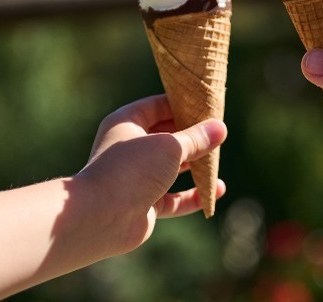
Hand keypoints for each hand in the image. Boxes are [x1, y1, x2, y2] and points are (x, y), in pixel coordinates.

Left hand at [76, 94, 226, 253]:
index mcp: (126, 124)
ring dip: (194, 166)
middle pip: (166, 137)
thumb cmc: (132, 170)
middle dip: (192, 137)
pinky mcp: (144, 204)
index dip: (181, 105)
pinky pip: (174, 198)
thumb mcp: (171, 147)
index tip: (207, 105)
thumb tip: (220, 129)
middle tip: (218, 133)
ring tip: (217, 160)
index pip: (157, 106)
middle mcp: (129, 149)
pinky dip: (193, 195)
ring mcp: (136, 178)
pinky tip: (215, 191)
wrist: (101, 217)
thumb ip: (196, 139)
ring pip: (171, 168)